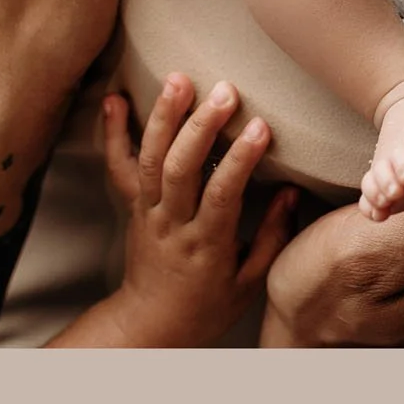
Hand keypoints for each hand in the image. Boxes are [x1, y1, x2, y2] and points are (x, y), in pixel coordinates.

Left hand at [93, 76, 295, 347]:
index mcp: (205, 244)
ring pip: (150, 160)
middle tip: (225, 90)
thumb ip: (271, 237)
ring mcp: (146, 213)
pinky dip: (113, 132)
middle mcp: (171, 224)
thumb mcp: (248, 283)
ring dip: (164, 117)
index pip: (222, 195)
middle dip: (201, 127)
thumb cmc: (205, 307)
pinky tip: (115, 100)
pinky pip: (118, 167)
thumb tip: (290, 191)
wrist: (149, 325)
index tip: (260, 126)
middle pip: (181, 170)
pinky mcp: (130, 206)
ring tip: (178, 79)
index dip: (240, 159)